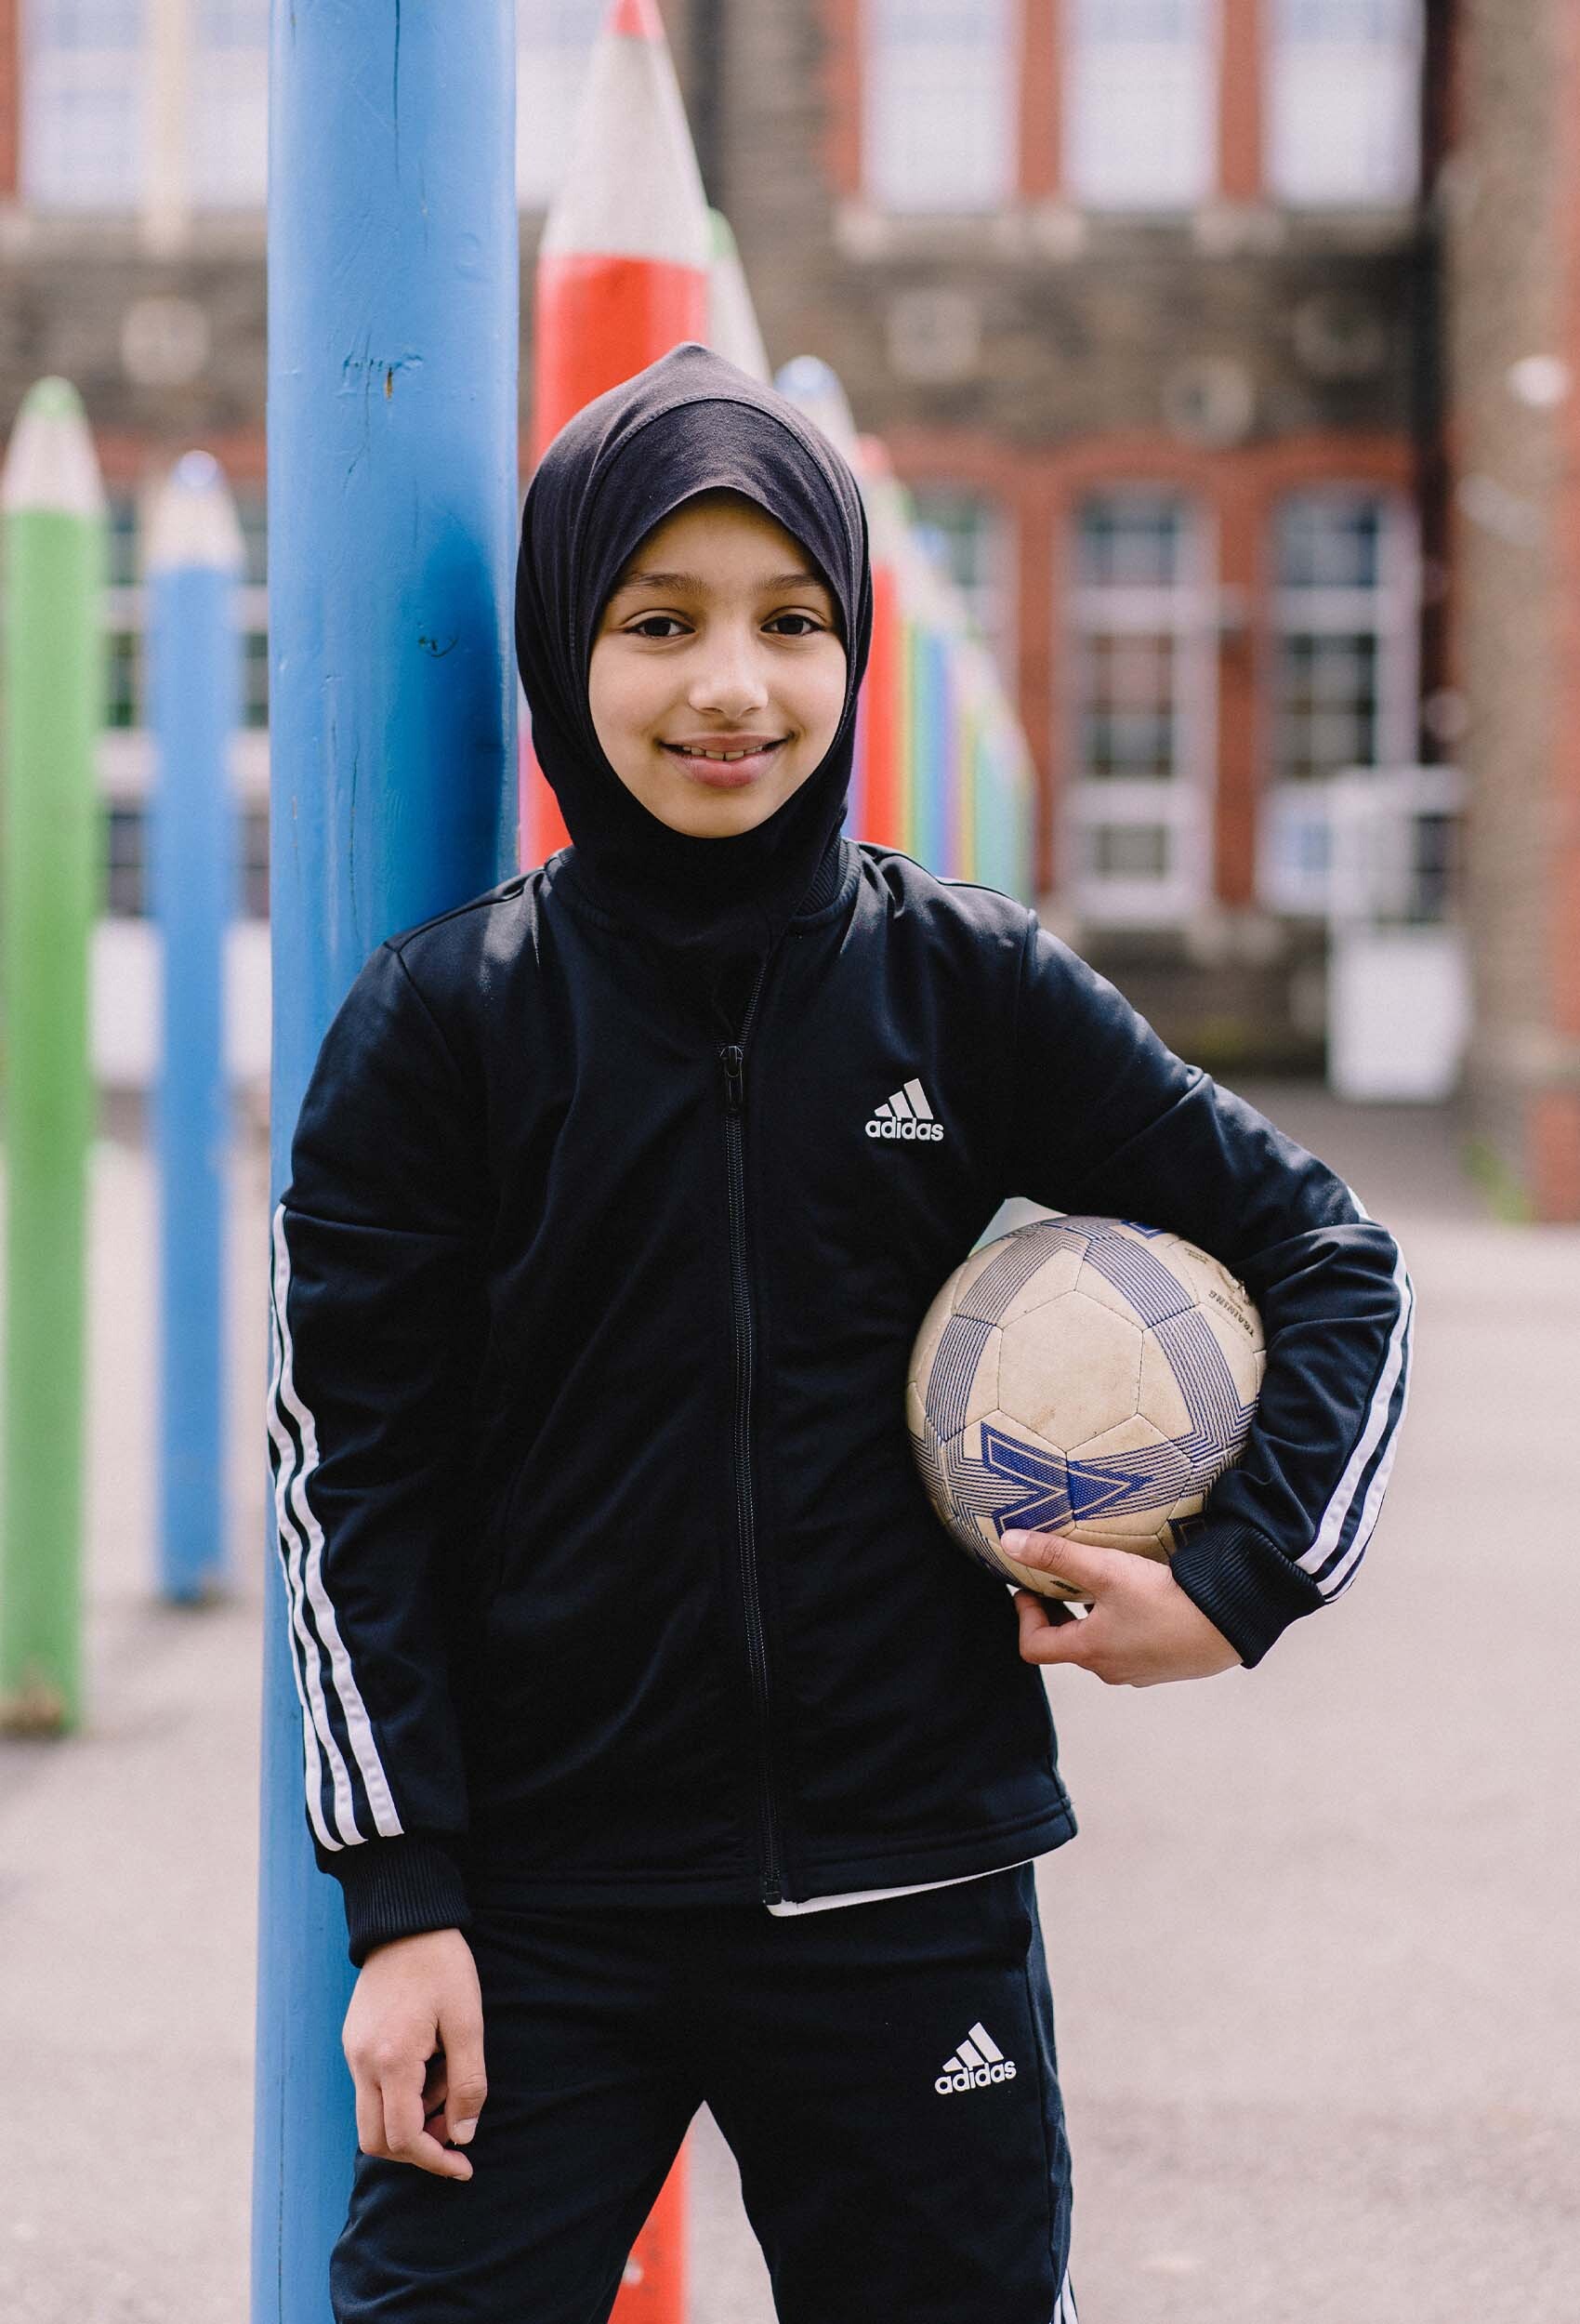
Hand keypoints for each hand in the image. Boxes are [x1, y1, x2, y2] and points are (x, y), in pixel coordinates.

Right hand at [341, 1926, 487, 2179]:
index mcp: (391, 2060)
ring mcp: (353, 2053)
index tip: (463, 2165)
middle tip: (455, 2125)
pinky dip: (401, 2094)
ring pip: (373, 2116)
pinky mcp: (354, 2043)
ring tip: (447, 2072)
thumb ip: (467, 2083)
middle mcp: (362, 2063)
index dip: (434, 2159)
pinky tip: (431, 2060)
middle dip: (417, 2146)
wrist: (405, 1921)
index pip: (403, 2139)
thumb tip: (463, 2135)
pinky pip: (371, 2089)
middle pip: (377, 2140)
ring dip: (412, 2116)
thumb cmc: (442, 1967)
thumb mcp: (467, 2022)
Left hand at [1003, 1530, 1241, 1687]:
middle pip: (1065, 1646)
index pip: (1034, 1646)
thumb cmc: (1165, 1600)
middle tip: (1059, 1583)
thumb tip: (1010, 1542)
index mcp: (1088, 1651)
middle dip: (1055, 1614)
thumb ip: (1056, 1555)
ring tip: (1099, 1589)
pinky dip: (1119, 1628)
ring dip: (1088, 1621)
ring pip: (1098, 1648)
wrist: (1230, 1622)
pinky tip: (1137, 1602)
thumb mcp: (1106, 1570)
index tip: (1030, 1587)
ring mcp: (1138, 1672)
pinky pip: (1129, 1650)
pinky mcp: (1164, 1666)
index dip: (1024, 1615)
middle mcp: (1109, 1669)